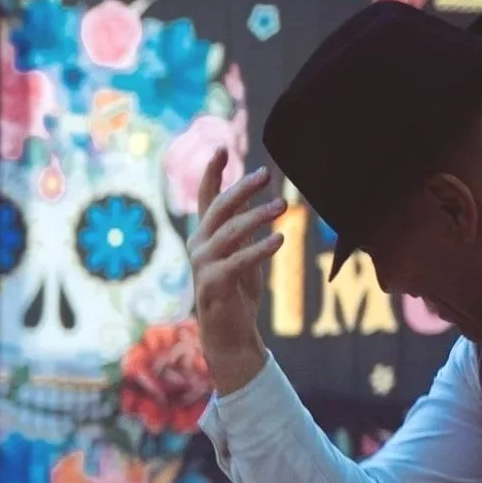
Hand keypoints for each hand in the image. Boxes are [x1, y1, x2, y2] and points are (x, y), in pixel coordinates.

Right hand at [187, 150, 286, 393]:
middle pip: (218, 209)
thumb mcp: (242, 254)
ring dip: (257, 217)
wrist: (229, 334)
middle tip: (266, 174)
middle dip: (241, 189)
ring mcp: (203, 266)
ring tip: (283, 205)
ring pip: (230, 232)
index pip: (206, 198)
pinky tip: (280, 239)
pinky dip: (259, 249)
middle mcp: (198, 246)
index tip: (222, 148)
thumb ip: (244, 231)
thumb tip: (262, 203)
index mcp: (204, 236)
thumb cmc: (237, 293)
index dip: (212, 173)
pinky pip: (239, 261)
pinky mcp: (214, 285)